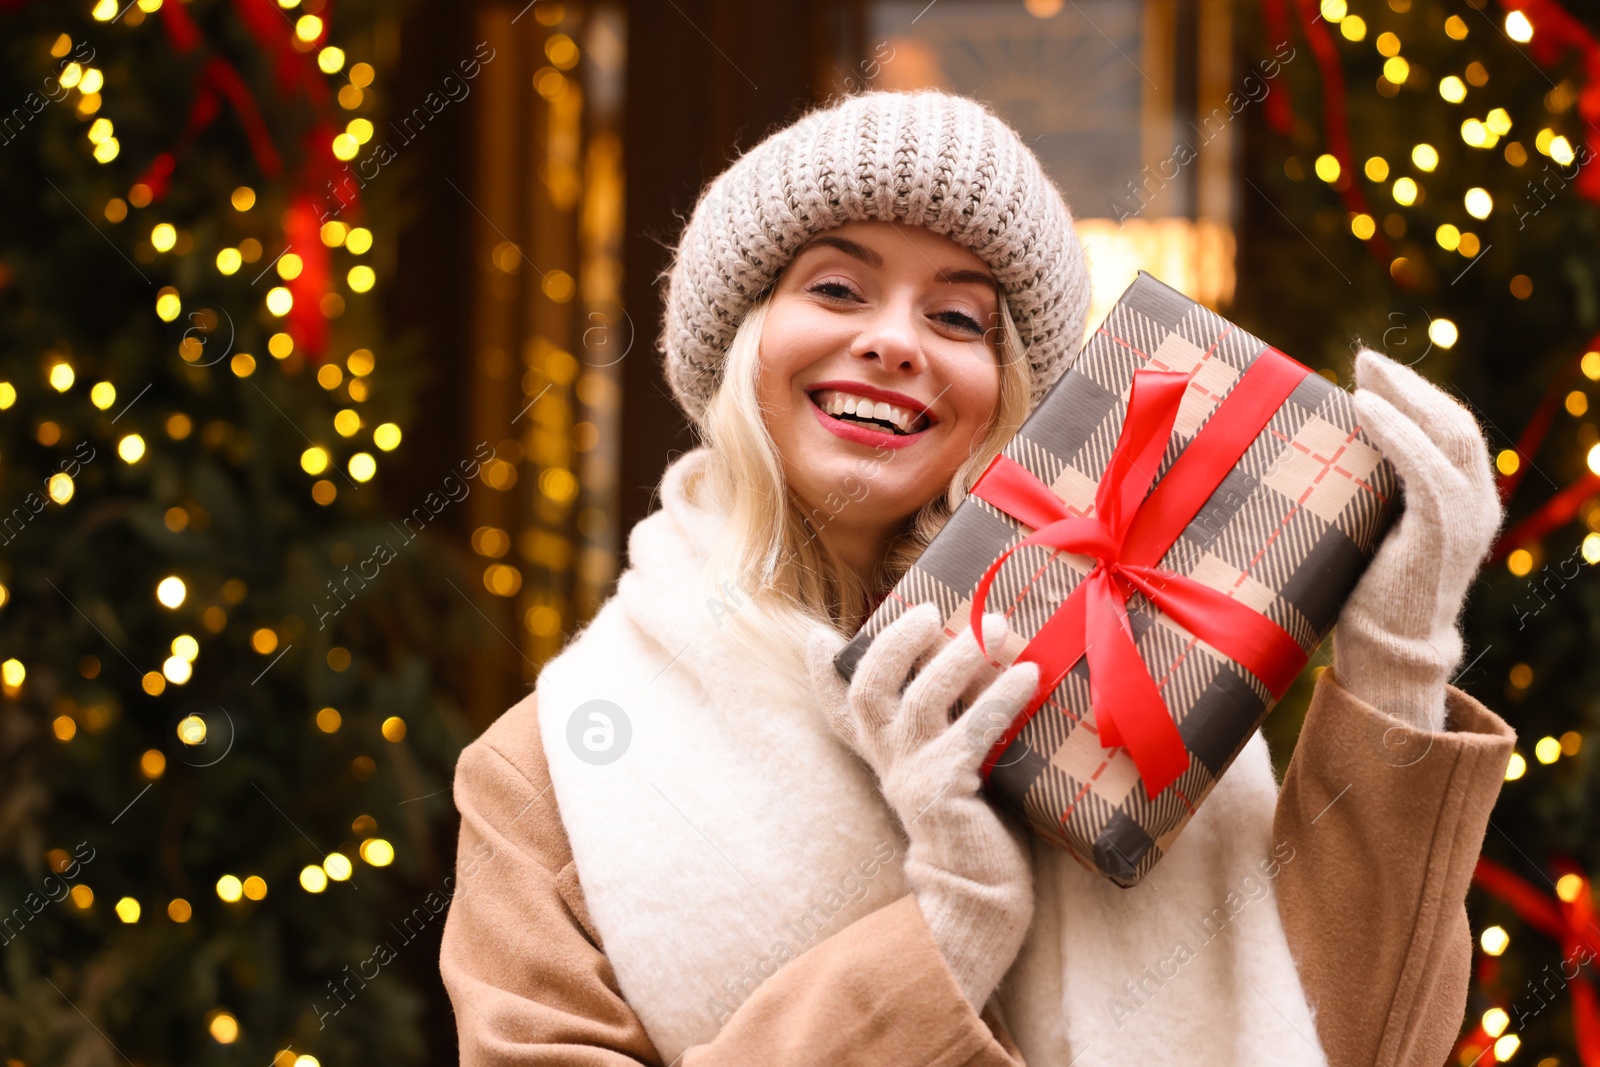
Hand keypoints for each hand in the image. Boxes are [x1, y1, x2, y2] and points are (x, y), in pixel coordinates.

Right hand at [806, 602, 1041, 1011]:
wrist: (981, 892)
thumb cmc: (974, 825)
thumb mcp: (948, 769)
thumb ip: (948, 728)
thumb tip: (976, 671)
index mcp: (884, 755)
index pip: (839, 708)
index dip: (823, 672)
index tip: (821, 637)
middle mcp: (889, 761)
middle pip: (869, 688)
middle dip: (895, 641)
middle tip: (930, 609)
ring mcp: (914, 775)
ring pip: (917, 700)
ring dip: (955, 658)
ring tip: (993, 629)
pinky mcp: (947, 788)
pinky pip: (972, 730)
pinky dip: (1001, 697)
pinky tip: (1029, 675)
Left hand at [1332, 348, 1503, 731]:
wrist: (1386, 655)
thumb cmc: (1366, 599)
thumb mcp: (1371, 533)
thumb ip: (1370, 495)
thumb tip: (1325, 454)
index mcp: (1462, 504)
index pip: (1449, 432)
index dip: (1415, 396)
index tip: (1372, 373)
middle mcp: (1476, 506)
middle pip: (1454, 422)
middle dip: (1408, 387)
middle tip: (1365, 360)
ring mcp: (1467, 519)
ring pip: (1448, 435)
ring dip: (1403, 398)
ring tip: (1363, 375)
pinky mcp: (1444, 532)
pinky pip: (1424, 468)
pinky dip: (1395, 432)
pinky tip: (1362, 408)